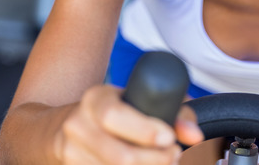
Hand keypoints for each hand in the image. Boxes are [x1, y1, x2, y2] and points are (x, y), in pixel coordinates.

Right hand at [52, 84, 203, 163]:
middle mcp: (78, 125)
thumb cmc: (113, 114)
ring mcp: (71, 153)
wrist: (65, 130)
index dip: (144, 130)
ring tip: (164, 162)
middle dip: (155, 160)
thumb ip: (173, 111)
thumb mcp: (136, 101)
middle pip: (120, 156)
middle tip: (175, 155)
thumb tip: (194, 134)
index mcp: (95, 99)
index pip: (114, 115)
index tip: (169, 139)